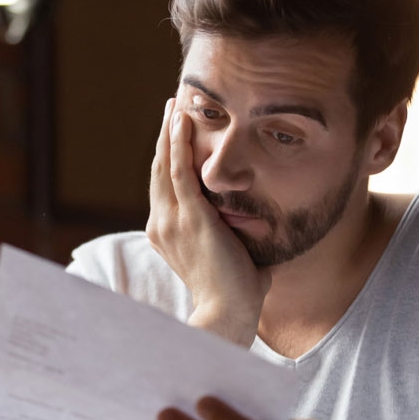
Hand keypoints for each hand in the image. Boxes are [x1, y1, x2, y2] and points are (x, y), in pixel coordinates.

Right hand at [146, 98, 269, 346]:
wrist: (228, 314)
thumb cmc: (236, 293)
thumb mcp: (231, 255)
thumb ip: (237, 236)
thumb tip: (259, 224)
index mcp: (166, 233)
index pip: (164, 186)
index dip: (168, 157)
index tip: (175, 134)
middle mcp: (162, 223)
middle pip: (159, 169)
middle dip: (165, 136)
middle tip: (171, 107)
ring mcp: (172, 219)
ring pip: (165, 164)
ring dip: (170, 131)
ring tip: (174, 104)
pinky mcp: (189, 217)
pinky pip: (179, 171)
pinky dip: (178, 143)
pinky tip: (181, 120)